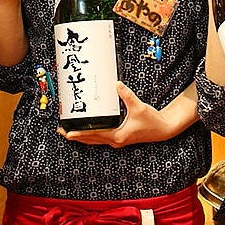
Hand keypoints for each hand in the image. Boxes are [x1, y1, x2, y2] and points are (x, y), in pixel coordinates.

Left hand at [58, 82, 177, 147]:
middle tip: (61, 131)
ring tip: (68, 132)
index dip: (80, 133)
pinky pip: (101, 138)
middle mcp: (115, 140)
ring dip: (82, 137)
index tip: (68, 133)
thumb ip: (127, 95)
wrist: (163, 129)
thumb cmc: (152, 120)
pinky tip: (86, 130)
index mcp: (118, 135)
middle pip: (90, 140)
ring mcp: (117, 140)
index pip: (94, 134)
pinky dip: (91, 135)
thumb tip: (116, 84)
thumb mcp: (139, 106)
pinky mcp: (120, 138)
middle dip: (75, 136)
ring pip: (95, 140)